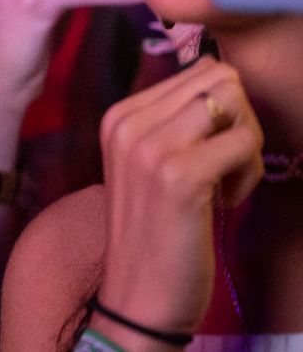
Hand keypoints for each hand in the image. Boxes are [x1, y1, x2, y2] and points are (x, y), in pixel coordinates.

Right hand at [95, 56, 263, 333]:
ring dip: (247, 143)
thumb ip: (173, 123)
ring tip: (228, 181)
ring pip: (234, 102)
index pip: (198, 72)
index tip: (209, 154)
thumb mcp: (149, 165)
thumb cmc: (154, 232)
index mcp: (119, 115)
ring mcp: (150, 146)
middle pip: (220, 78)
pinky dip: (249, 173)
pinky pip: (244, 143)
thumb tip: (223, 86)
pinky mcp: (180, 175)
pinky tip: (227, 201)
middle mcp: (128, 121)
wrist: (137, 296)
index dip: (223, 113)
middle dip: (241, 120)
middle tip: (227, 165)